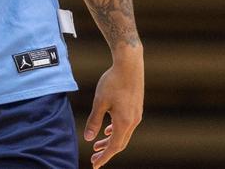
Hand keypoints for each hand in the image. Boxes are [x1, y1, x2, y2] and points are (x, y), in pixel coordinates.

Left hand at [85, 50, 143, 166]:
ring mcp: (136, 115)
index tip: (95, 165)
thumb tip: (87, 138)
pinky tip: (107, 130)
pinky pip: (125, 125)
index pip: (114, 147)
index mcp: (124, 122)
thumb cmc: (112, 82)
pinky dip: (115, 131)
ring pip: (123, 134)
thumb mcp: (99, 102)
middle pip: (120, 143)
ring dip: (110, 141)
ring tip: (96, 146)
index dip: (104, 157)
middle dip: (106, 152)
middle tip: (93, 158)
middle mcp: (133, 121)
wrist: (130, 65)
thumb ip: (94, 121)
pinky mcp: (136, 108)